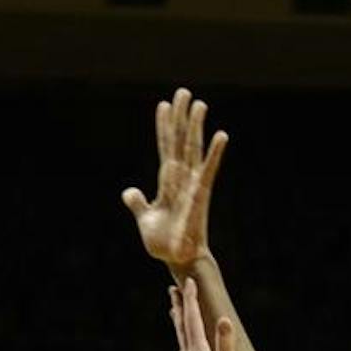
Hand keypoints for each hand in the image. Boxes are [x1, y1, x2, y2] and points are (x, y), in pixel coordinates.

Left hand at [122, 87, 227, 270]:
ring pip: (193, 150)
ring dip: (195, 127)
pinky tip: (221, 134)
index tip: (163, 105)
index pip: (165, 148)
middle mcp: (181, 178)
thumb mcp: (146, 219)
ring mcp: (192, 184)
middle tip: (183, 92)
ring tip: (199, 104)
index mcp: (167, 182)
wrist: (177, 259)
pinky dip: (215, 153)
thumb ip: (139, 203)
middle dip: (180, 117)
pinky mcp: (201, 195)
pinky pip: (208, 170)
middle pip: (180, 141)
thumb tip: (129, 191)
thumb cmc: (164, 242)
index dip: (164, 127)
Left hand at [170, 278, 238, 350]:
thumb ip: (226, 344)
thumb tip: (223, 319)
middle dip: (180, 307)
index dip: (191, 300)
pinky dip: (184, 344)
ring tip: (174, 311)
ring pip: (182, 339)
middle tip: (173, 289)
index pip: (193, 320)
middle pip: (183, 327)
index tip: (188, 281)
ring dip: (179, 323)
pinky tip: (183, 349)